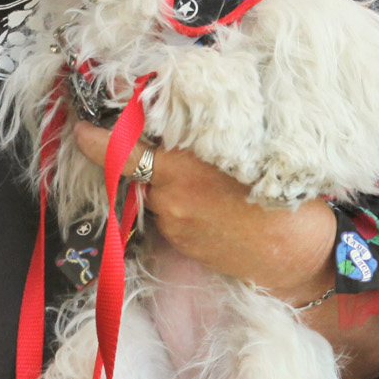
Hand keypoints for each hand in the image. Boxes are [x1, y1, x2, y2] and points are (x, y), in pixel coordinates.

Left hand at [69, 119, 334, 301]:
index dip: (95, 140)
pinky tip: (210, 200)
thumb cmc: (283, 196)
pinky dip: (178, 202)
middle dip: (141, 155)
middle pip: (137, 170)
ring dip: (164, 181)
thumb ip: (203, 138)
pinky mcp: (182, 244)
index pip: (121, 153)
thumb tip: (176, 122)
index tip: (81, 128)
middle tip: (158, 139)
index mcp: (183, 170)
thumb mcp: (248, 151)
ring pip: (154, 193)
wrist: (298, 256)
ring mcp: (175, 225)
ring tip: (200, 175)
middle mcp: (171, 199)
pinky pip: (169, 214)